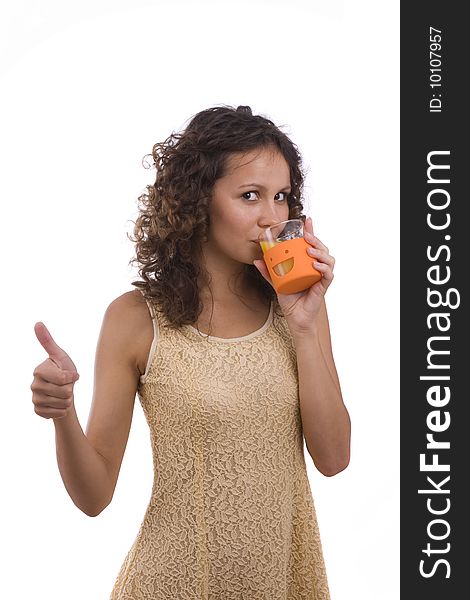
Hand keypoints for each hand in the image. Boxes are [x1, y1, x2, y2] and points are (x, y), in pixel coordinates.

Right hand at [30, 323, 79, 419]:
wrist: (63, 393)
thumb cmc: (63, 371)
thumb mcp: (60, 356)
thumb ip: (48, 341)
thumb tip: (37, 323)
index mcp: (39, 370)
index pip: (63, 378)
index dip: (72, 377)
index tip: (72, 375)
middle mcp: (34, 385)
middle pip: (64, 391)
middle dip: (71, 389)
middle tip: (66, 386)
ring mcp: (35, 399)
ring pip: (62, 403)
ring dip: (68, 400)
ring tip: (64, 395)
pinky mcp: (38, 411)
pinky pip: (57, 413)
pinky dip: (63, 410)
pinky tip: (60, 405)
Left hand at [253, 216, 334, 333]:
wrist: (295, 317)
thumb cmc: (289, 299)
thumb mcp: (276, 282)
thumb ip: (268, 272)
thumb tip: (256, 260)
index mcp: (307, 264)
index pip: (312, 245)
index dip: (311, 232)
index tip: (307, 221)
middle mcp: (317, 268)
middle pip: (322, 249)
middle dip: (316, 240)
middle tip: (307, 237)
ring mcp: (321, 277)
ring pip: (328, 259)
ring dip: (320, 253)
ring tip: (310, 251)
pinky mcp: (323, 287)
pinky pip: (328, 275)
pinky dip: (323, 268)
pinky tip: (315, 265)